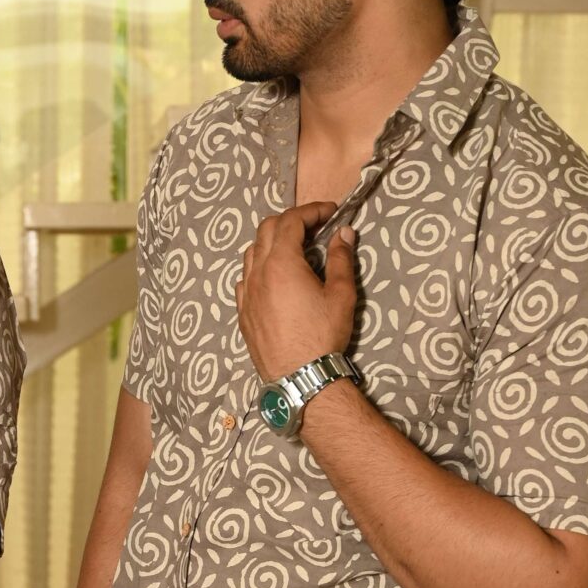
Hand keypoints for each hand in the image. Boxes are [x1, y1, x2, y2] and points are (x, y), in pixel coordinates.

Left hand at [236, 200, 357, 387]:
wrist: (299, 377)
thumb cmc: (323, 336)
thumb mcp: (341, 295)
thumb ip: (341, 259)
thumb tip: (344, 234)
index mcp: (282, 264)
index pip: (291, 221)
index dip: (312, 211)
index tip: (330, 213)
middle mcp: (258, 273)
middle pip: (267, 230)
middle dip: (291, 221)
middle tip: (314, 227)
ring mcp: (246, 293)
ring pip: (252, 253)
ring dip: (272, 242)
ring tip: (294, 250)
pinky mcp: (243, 313)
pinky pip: (245, 279)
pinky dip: (259, 267)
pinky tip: (274, 278)